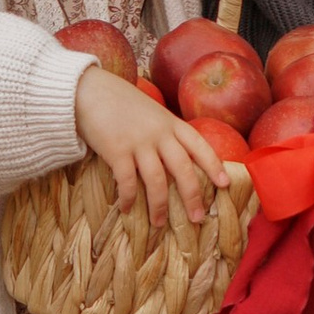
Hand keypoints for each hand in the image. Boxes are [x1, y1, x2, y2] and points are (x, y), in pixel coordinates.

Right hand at [74, 64, 225, 231]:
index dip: (213, 165)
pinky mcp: (117, 150)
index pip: (199, 145)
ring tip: (159, 223)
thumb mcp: (150, 111)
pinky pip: (127, 181)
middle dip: (192, 196)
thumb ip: (163, 130)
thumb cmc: (118, 102)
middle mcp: (159, 133)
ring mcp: (139, 142)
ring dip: (159, 205)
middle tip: (196, 218)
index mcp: (170, 122)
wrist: (88, 89)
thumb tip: (172, 157)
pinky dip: (129, 198)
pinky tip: (127, 209)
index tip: (225, 184)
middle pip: (183, 169)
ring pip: (158, 180)